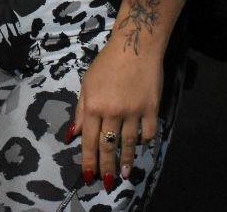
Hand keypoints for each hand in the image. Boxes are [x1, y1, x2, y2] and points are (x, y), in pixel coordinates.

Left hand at [67, 41, 162, 189]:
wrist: (135, 46)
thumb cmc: (107, 63)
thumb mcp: (87, 84)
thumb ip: (81, 111)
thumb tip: (74, 135)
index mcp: (94, 105)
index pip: (90, 140)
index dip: (89, 160)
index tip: (89, 176)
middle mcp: (112, 111)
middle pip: (109, 146)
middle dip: (107, 166)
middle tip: (107, 181)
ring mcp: (133, 111)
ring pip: (129, 143)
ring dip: (127, 160)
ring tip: (126, 174)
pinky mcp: (152, 108)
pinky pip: (148, 132)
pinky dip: (144, 141)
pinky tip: (141, 147)